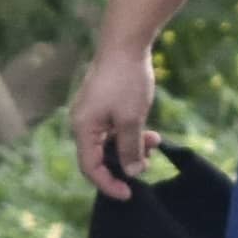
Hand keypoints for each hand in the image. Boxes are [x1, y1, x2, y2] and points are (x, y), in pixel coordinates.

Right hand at [62, 44, 163, 197]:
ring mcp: (92, 113)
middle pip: (100, 157)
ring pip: (110, 143)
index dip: (109, 184)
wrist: (125, 43)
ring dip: (132, 147)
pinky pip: (113, 130)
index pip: (90, 168)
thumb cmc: (126, 80)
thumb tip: (131, 172)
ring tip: (154, 141)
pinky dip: (130, 134)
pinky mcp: (103, 105)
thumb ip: (130, 149)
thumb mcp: (132, 120)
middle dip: (125, 163)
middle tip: (149, 163)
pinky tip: (149, 131)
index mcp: (83, 128)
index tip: (130, 194)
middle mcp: (83, 123)